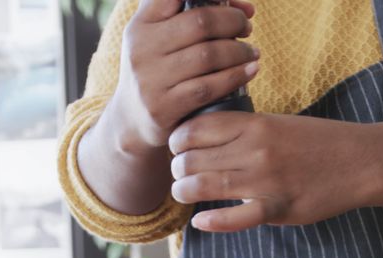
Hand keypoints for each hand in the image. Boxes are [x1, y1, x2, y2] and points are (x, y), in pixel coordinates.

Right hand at [114, 0, 259, 150]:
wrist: (131, 121)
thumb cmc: (157, 70)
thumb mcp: (158, 37)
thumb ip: (188, 14)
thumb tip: (244, 7)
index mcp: (142, 24)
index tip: (232, 5)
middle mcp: (141, 48)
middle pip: (200, 22)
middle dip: (233, 22)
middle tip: (246, 28)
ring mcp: (150, 80)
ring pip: (208, 56)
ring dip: (239, 51)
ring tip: (251, 52)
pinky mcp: (163, 108)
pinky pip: (208, 88)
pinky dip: (236, 76)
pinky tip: (250, 71)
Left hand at [168, 113, 382, 231]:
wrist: (361, 161)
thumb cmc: (317, 141)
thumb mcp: (277, 122)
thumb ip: (242, 130)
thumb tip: (203, 139)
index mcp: (254, 124)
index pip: (195, 128)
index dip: (178, 140)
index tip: (178, 149)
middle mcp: (255, 149)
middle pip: (192, 159)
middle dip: (178, 169)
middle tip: (180, 174)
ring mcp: (266, 180)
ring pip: (205, 186)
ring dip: (185, 192)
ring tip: (184, 193)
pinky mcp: (278, 208)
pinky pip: (236, 218)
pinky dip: (213, 221)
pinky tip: (201, 221)